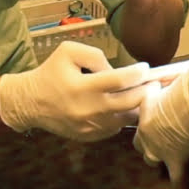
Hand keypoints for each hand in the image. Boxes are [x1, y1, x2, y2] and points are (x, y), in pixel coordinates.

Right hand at [0, 41, 149, 140]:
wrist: (31, 102)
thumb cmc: (51, 72)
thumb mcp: (68, 51)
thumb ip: (95, 55)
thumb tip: (117, 71)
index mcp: (81, 87)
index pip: (119, 81)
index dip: (137, 73)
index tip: (145, 68)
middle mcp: (87, 110)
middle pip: (129, 103)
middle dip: (146, 91)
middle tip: (156, 83)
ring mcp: (89, 127)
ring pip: (126, 119)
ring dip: (137, 106)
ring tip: (145, 94)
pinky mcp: (90, 137)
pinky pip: (116, 128)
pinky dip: (123, 117)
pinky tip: (127, 106)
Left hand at [133, 71, 188, 183]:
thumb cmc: (187, 85)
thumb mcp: (175, 79)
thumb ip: (174, 81)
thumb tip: (188, 68)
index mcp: (144, 110)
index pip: (139, 120)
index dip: (147, 122)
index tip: (156, 121)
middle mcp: (146, 132)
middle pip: (140, 143)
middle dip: (148, 141)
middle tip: (162, 137)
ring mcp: (158, 148)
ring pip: (151, 159)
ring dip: (160, 156)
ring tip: (173, 154)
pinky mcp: (174, 160)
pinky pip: (176, 177)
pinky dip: (179, 181)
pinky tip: (183, 187)